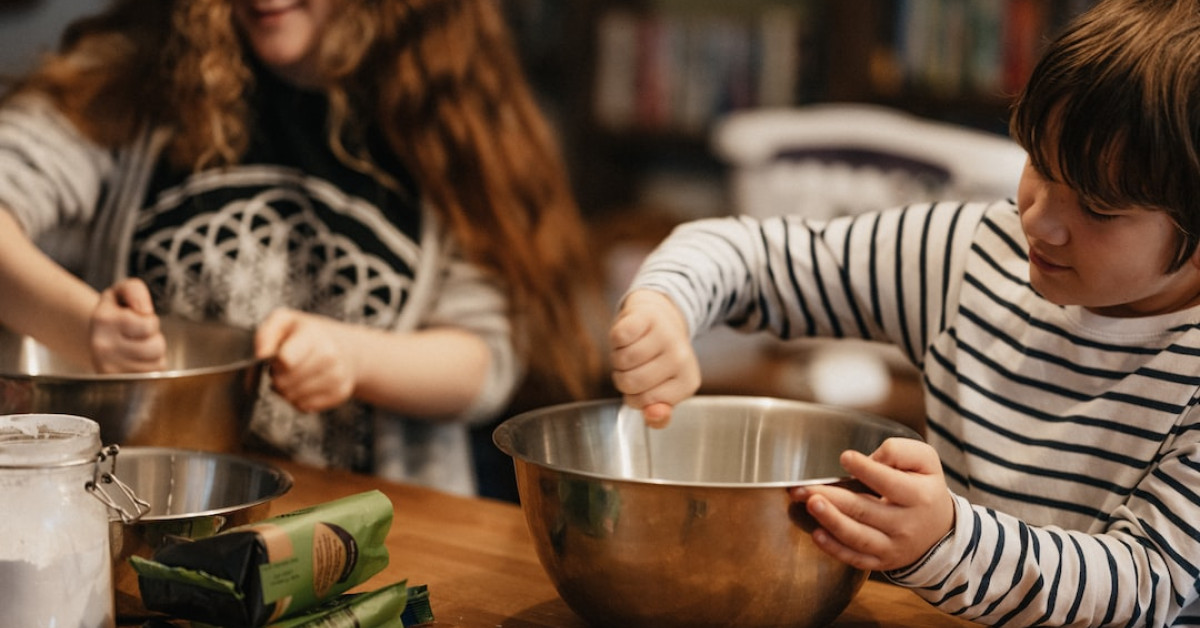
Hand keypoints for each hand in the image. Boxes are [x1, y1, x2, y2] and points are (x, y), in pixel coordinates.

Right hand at [89, 278, 165, 372]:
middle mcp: (102, 346)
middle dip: (155, 338)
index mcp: (103, 320)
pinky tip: (137, 360)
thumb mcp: (122, 292)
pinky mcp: (118, 383)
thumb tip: (145, 311)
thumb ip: (135, 290)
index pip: (148, 325)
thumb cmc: (115, 313)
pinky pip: (152, 376)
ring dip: (154, 354)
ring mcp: (108, 369)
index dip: (150, 320)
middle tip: (140, 335)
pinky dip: (151, 368)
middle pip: (156, 347)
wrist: (97, 337)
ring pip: (157, 363)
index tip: (137, 318)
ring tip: (138, 347)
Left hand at [255, 308, 355, 412]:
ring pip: (293, 398)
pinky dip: (298, 400)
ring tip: (293, 376)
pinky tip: (303, 386)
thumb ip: (267, 334)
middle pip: (285, 383)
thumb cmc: (310, 335)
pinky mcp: (339, 394)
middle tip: (283, 368)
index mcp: (314, 335)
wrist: (347, 348)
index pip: (286, 361)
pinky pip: (305, 407)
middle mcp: (329, 356)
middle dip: (277, 378)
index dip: (274, 363)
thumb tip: (261, 355)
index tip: (277, 358)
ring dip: (286, 391)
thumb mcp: (285, 321)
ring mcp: (337, 377)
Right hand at [608, 289, 699, 426]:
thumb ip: (658, 415)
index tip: (644, 384)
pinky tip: (628, 336)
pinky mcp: (648, 316)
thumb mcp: (663, 392)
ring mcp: (666, 335)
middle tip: (634, 367)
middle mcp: (681, 358)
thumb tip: (652, 415)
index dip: (634, 396)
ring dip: (617, 358)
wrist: (659, 318)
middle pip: (630, 382)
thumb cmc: (658, 360)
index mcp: (688, 382)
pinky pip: (618, 338)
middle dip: (622, 378)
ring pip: (622, 361)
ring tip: (631, 351)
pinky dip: (616, 340)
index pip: (643, 402)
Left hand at [789, 437, 953, 571]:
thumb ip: (900, 452)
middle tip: (806, 488)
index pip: (889, 482)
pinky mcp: (880, 561)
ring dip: (831, 521)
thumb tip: (871, 458)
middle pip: (865, 510)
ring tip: (811, 504)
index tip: (845, 457)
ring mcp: (892, 547)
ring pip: (858, 537)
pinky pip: (855, 559)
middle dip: (834, 498)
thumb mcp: (926, 462)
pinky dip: (835, 549)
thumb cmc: (925, 489)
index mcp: (919, 496)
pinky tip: (817, 534)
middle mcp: (905, 525)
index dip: (866, 469)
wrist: (939, 532)